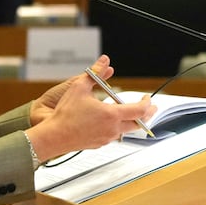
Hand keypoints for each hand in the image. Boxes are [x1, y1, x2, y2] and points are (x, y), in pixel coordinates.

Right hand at [27, 68, 156, 159]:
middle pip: (139, 124)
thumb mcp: (79, 87)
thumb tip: (104, 60)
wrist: (54, 136)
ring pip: (126, 130)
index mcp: (112, 114)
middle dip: (148, 115)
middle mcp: (113, 128)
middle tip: (151, 108)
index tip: (147, 98)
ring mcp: (107, 137)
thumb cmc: (66, 114)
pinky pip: (114, 135)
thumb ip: (95, 73)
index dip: (147, 103)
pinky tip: (111, 121)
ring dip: (132, 121)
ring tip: (132, 113)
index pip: (140, 110)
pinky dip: (118, 128)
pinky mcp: (100, 144)